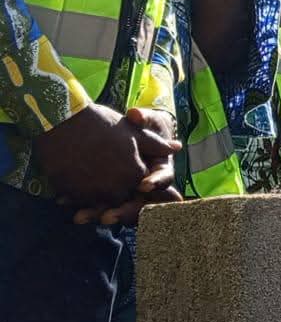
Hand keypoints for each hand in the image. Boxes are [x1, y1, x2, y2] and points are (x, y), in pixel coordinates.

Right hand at [34, 104, 180, 212]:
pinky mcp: (70, 193)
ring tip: (89, 180)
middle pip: (120, 198)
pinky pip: (78, 201)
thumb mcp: (133, 132)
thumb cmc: (101, 124)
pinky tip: (74, 185)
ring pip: (98, 202)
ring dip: (95, 198)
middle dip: (117, 194)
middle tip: (106, 177)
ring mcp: (92, 192)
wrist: (62, 120)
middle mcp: (116, 188)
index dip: (136, 181)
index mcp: (134, 174)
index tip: (127, 173)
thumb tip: (177, 148)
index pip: (140, 187)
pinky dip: (77, 196)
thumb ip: (156, 144)